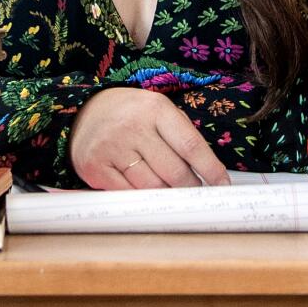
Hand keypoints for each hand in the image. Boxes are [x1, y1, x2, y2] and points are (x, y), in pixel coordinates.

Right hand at [69, 86, 231, 189]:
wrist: (85, 111)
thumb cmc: (131, 115)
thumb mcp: (158, 111)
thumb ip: (181, 136)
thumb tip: (208, 172)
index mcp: (155, 109)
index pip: (190, 145)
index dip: (210, 169)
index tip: (222, 185)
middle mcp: (133, 127)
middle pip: (174, 172)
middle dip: (190, 187)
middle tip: (197, 193)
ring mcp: (112, 148)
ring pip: (152, 187)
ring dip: (167, 195)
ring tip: (171, 192)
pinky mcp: (95, 168)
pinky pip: (127, 193)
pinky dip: (141, 197)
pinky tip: (145, 192)